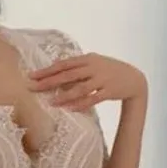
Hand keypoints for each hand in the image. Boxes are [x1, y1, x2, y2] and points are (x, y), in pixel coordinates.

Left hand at [28, 52, 147, 111]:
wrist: (134, 79)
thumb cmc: (110, 71)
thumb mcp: (94, 63)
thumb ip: (78, 66)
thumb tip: (57, 71)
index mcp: (88, 59)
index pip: (63, 64)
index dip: (47, 70)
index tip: (31, 76)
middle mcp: (93, 67)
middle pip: (67, 75)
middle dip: (49, 81)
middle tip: (33, 87)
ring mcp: (102, 79)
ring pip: (79, 87)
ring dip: (64, 95)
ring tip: (51, 102)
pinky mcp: (109, 91)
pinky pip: (92, 98)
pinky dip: (80, 103)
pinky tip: (70, 108)